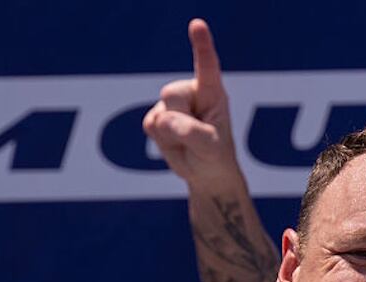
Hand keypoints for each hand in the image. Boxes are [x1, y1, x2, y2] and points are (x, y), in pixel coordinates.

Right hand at [143, 19, 242, 189]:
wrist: (205, 173)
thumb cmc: (216, 156)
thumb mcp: (211, 147)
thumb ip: (191, 131)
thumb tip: (164, 119)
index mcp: (213, 91)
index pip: (206, 65)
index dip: (201, 45)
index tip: (197, 25)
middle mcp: (191, 91)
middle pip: (172, 94)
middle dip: (180, 120)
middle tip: (195, 137)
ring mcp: (172, 103)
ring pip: (159, 113)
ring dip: (171, 134)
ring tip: (187, 141)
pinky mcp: (156, 116)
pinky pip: (149, 125)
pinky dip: (160, 141)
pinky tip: (174, 142)